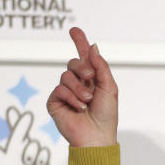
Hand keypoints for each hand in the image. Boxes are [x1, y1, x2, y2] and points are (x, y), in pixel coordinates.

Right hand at [46, 27, 118, 147]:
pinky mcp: (55, 101)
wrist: (96, 135)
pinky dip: (71, 97)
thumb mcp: (109, 88)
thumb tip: (93, 47)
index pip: (84, 57)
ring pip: (65, 75)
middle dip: (82, 68)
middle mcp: (78, 83)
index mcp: (92, 79)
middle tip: (90, 79)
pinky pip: (59, 89)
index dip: (79, 42)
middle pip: (73, 62)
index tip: (75, 29)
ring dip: (79, 88)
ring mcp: (65, 91)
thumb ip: (101, 67)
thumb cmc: (106, 115)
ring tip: (87, 101)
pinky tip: (78, 108)